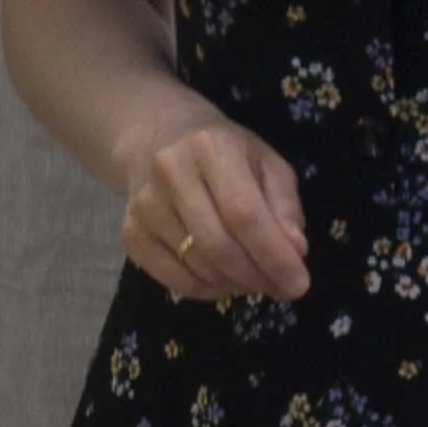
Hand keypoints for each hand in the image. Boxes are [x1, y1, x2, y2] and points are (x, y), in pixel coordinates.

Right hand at [114, 110, 310, 302]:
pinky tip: (223, 281)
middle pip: (217, 244)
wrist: (157, 136)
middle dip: (255, 276)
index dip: (273, 255)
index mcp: (211, 147)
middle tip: (279, 288)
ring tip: (253, 278)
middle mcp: (170, 172)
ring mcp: (145, 204)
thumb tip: (295, 251)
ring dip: (233, 284)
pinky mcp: (130, 231)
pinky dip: (205, 289)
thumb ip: (284, 205)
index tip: (298, 284)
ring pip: (196, 265)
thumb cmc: (224, 151)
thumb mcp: (265, 162)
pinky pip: (171, 278)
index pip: (244, 213)